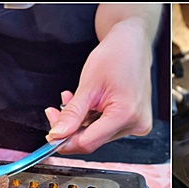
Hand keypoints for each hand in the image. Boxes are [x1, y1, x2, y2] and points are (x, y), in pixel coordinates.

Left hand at [43, 17, 153, 154]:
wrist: (133, 45)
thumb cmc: (116, 56)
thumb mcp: (88, 84)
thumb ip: (72, 113)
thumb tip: (57, 134)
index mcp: (125, 114)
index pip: (88, 142)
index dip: (65, 141)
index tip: (50, 136)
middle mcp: (136, 124)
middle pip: (93, 140)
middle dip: (71, 129)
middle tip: (55, 112)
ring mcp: (137, 125)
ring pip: (98, 135)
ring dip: (80, 122)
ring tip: (72, 100)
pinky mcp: (135, 123)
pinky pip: (107, 128)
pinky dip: (92, 120)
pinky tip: (86, 105)